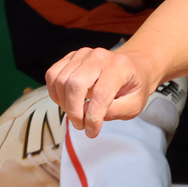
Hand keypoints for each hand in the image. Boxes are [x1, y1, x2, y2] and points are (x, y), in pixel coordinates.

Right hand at [45, 45, 160, 137]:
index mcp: (120, 67)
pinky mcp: (71, 57)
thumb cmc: (134, 88)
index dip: (93, 117)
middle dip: (73, 110)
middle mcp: (100, 56)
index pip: (101, 93)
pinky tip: (67, 102)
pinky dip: (55, 93)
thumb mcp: (134, 105)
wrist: (134, 67)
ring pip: (61, 80)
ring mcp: (83, 54)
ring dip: (64, 103)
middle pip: (75, 83)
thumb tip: (87, 114)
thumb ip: (115, 111)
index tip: (92, 132)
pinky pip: (53, 74)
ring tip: (76, 114)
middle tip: (80, 125)